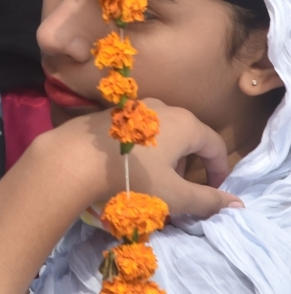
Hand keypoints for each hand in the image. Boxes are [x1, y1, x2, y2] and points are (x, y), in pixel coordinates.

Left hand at [36, 98, 241, 217]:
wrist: (74, 158)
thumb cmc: (132, 177)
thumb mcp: (175, 195)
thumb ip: (208, 200)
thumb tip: (236, 203)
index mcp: (185, 124)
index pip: (216, 145)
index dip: (219, 170)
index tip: (214, 192)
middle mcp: (164, 108)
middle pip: (189, 136)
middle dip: (190, 164)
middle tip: (181, 189)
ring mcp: (136, 107)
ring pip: (164, 132)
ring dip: (166, 156)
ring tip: (154, 180)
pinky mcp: (113, 113)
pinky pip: (140, 129)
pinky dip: (145, 148)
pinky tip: (129, 166)